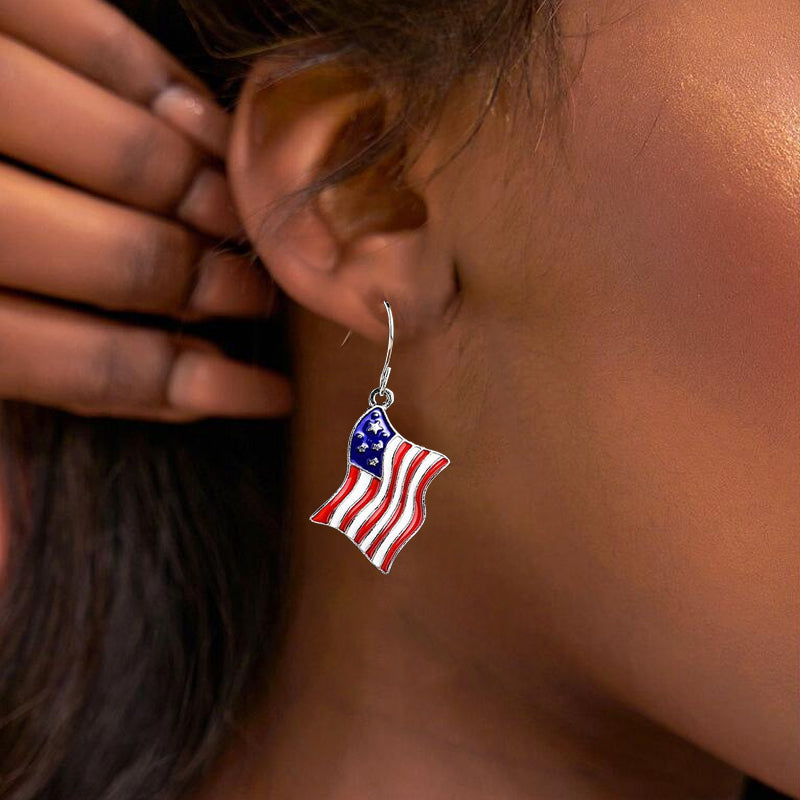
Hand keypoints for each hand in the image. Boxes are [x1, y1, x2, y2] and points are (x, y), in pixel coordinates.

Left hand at [0, 0, 290, 419]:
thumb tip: (68, 490)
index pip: (84, 369)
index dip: (189, 389)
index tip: (263, 395)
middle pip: (129, 262)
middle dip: (213, 287)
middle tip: (257, 295)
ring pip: (133, 158)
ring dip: (212, 199)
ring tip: (241, 219)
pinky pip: (96, 33)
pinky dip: (166, 87)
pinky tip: (206, 126)